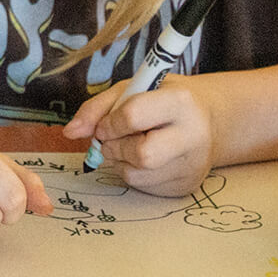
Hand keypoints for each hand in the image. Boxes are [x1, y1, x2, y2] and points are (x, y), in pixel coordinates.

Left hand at [63, 74, 213, 195]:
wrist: (207, 120)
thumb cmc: (162, 100)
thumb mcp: (131, 89)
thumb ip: (97, 108)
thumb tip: (70, 132)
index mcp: (180, 101)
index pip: (133, 116)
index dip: (109, 123)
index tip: (104, 125)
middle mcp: (193, 135)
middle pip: (142, 154)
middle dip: (114, 148)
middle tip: (111, 139)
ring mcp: (193, 165)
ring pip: (137, 175)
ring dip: (118, 161)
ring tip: (127, 145)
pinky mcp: (187, 186)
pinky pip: (144, 187)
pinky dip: (132, 173)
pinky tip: (141, 158)